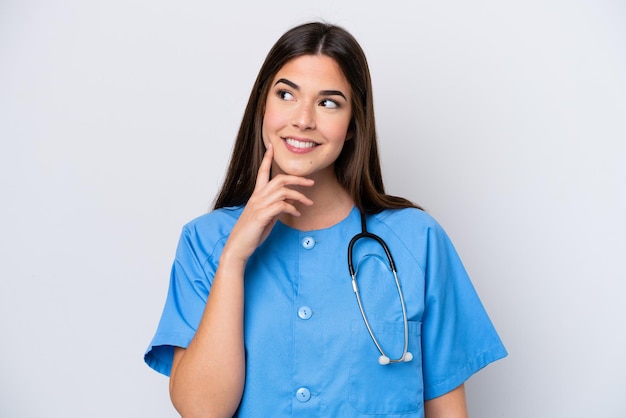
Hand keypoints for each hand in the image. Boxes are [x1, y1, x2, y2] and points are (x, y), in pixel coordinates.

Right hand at [223, 144, 313, 262]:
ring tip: (308, 203)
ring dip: (299, 196)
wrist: (238, 246)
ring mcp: (258, 206)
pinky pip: (281, 206)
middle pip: (279, 179)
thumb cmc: (251, 232)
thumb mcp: (266, 216)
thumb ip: (276, 207)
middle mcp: (256, 197)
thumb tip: (291, 201)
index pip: (261, 172)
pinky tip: (297, 214)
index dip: (267, 159)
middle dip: (297, 179)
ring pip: (283, 192)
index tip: (272, 147)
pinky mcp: (261, 216)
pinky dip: (292, 208)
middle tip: (311, 182)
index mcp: (256, 196)